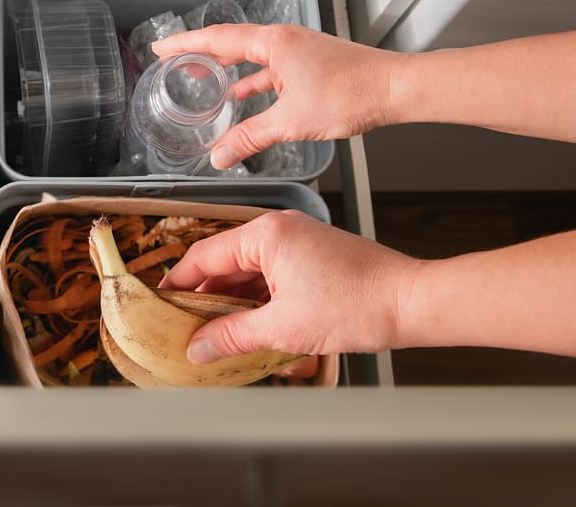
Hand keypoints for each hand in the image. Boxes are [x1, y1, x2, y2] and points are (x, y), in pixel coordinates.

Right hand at [152, 23, 408, 169]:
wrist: (395, 89)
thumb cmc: (350, 94)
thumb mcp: (291, 121)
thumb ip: (250, 138)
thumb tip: (219, 156)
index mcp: (274, 43)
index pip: (217, 39)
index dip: (185, 44)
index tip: (161, 47)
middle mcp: (284, 40)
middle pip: (230, 43)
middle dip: (199, 52)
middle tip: (173, 59)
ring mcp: (297, 50)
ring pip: (250, 56)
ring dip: (225, 67)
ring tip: (201, 78)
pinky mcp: (309, 63)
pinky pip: (269, 69)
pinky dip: (251, 80)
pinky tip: (241, 96)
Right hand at [159, 211, 421, 361]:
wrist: (412, 303)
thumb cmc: (357, 305)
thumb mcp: (283, 327)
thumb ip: (233, 335)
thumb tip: (198, 346)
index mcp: (265, 234)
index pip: (204, 255)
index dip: (179, 283)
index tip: (162, 305)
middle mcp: (279, 229)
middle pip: (225, 262)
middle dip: (206, 297)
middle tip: (187, 326)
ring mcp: (298, 241)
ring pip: (249, 271)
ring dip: (233, 301)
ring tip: (218, 333)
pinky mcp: (313, 256)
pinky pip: (271, 275)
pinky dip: (258, 298)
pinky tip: (252, 326)